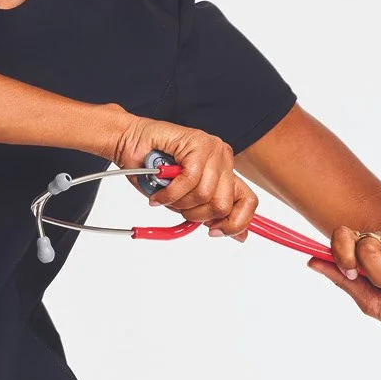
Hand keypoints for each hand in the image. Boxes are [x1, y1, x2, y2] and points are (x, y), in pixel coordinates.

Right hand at [107, 115, 257, 239]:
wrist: (131, 145)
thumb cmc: (154, 173)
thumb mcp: (188, 203)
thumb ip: (213, 215)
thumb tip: (241, 236)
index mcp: (226, 174)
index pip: (249, 202)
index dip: (234, 224)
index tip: (213, 232)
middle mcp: (224, 160)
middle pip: (223, 204)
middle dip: (196, 214)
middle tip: (179, 207)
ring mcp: (213, 149)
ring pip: (205, 194)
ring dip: (179, 203)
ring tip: (166, 195)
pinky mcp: (199, 143)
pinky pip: (190, 180)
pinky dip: (170, 193)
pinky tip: (160, 192)